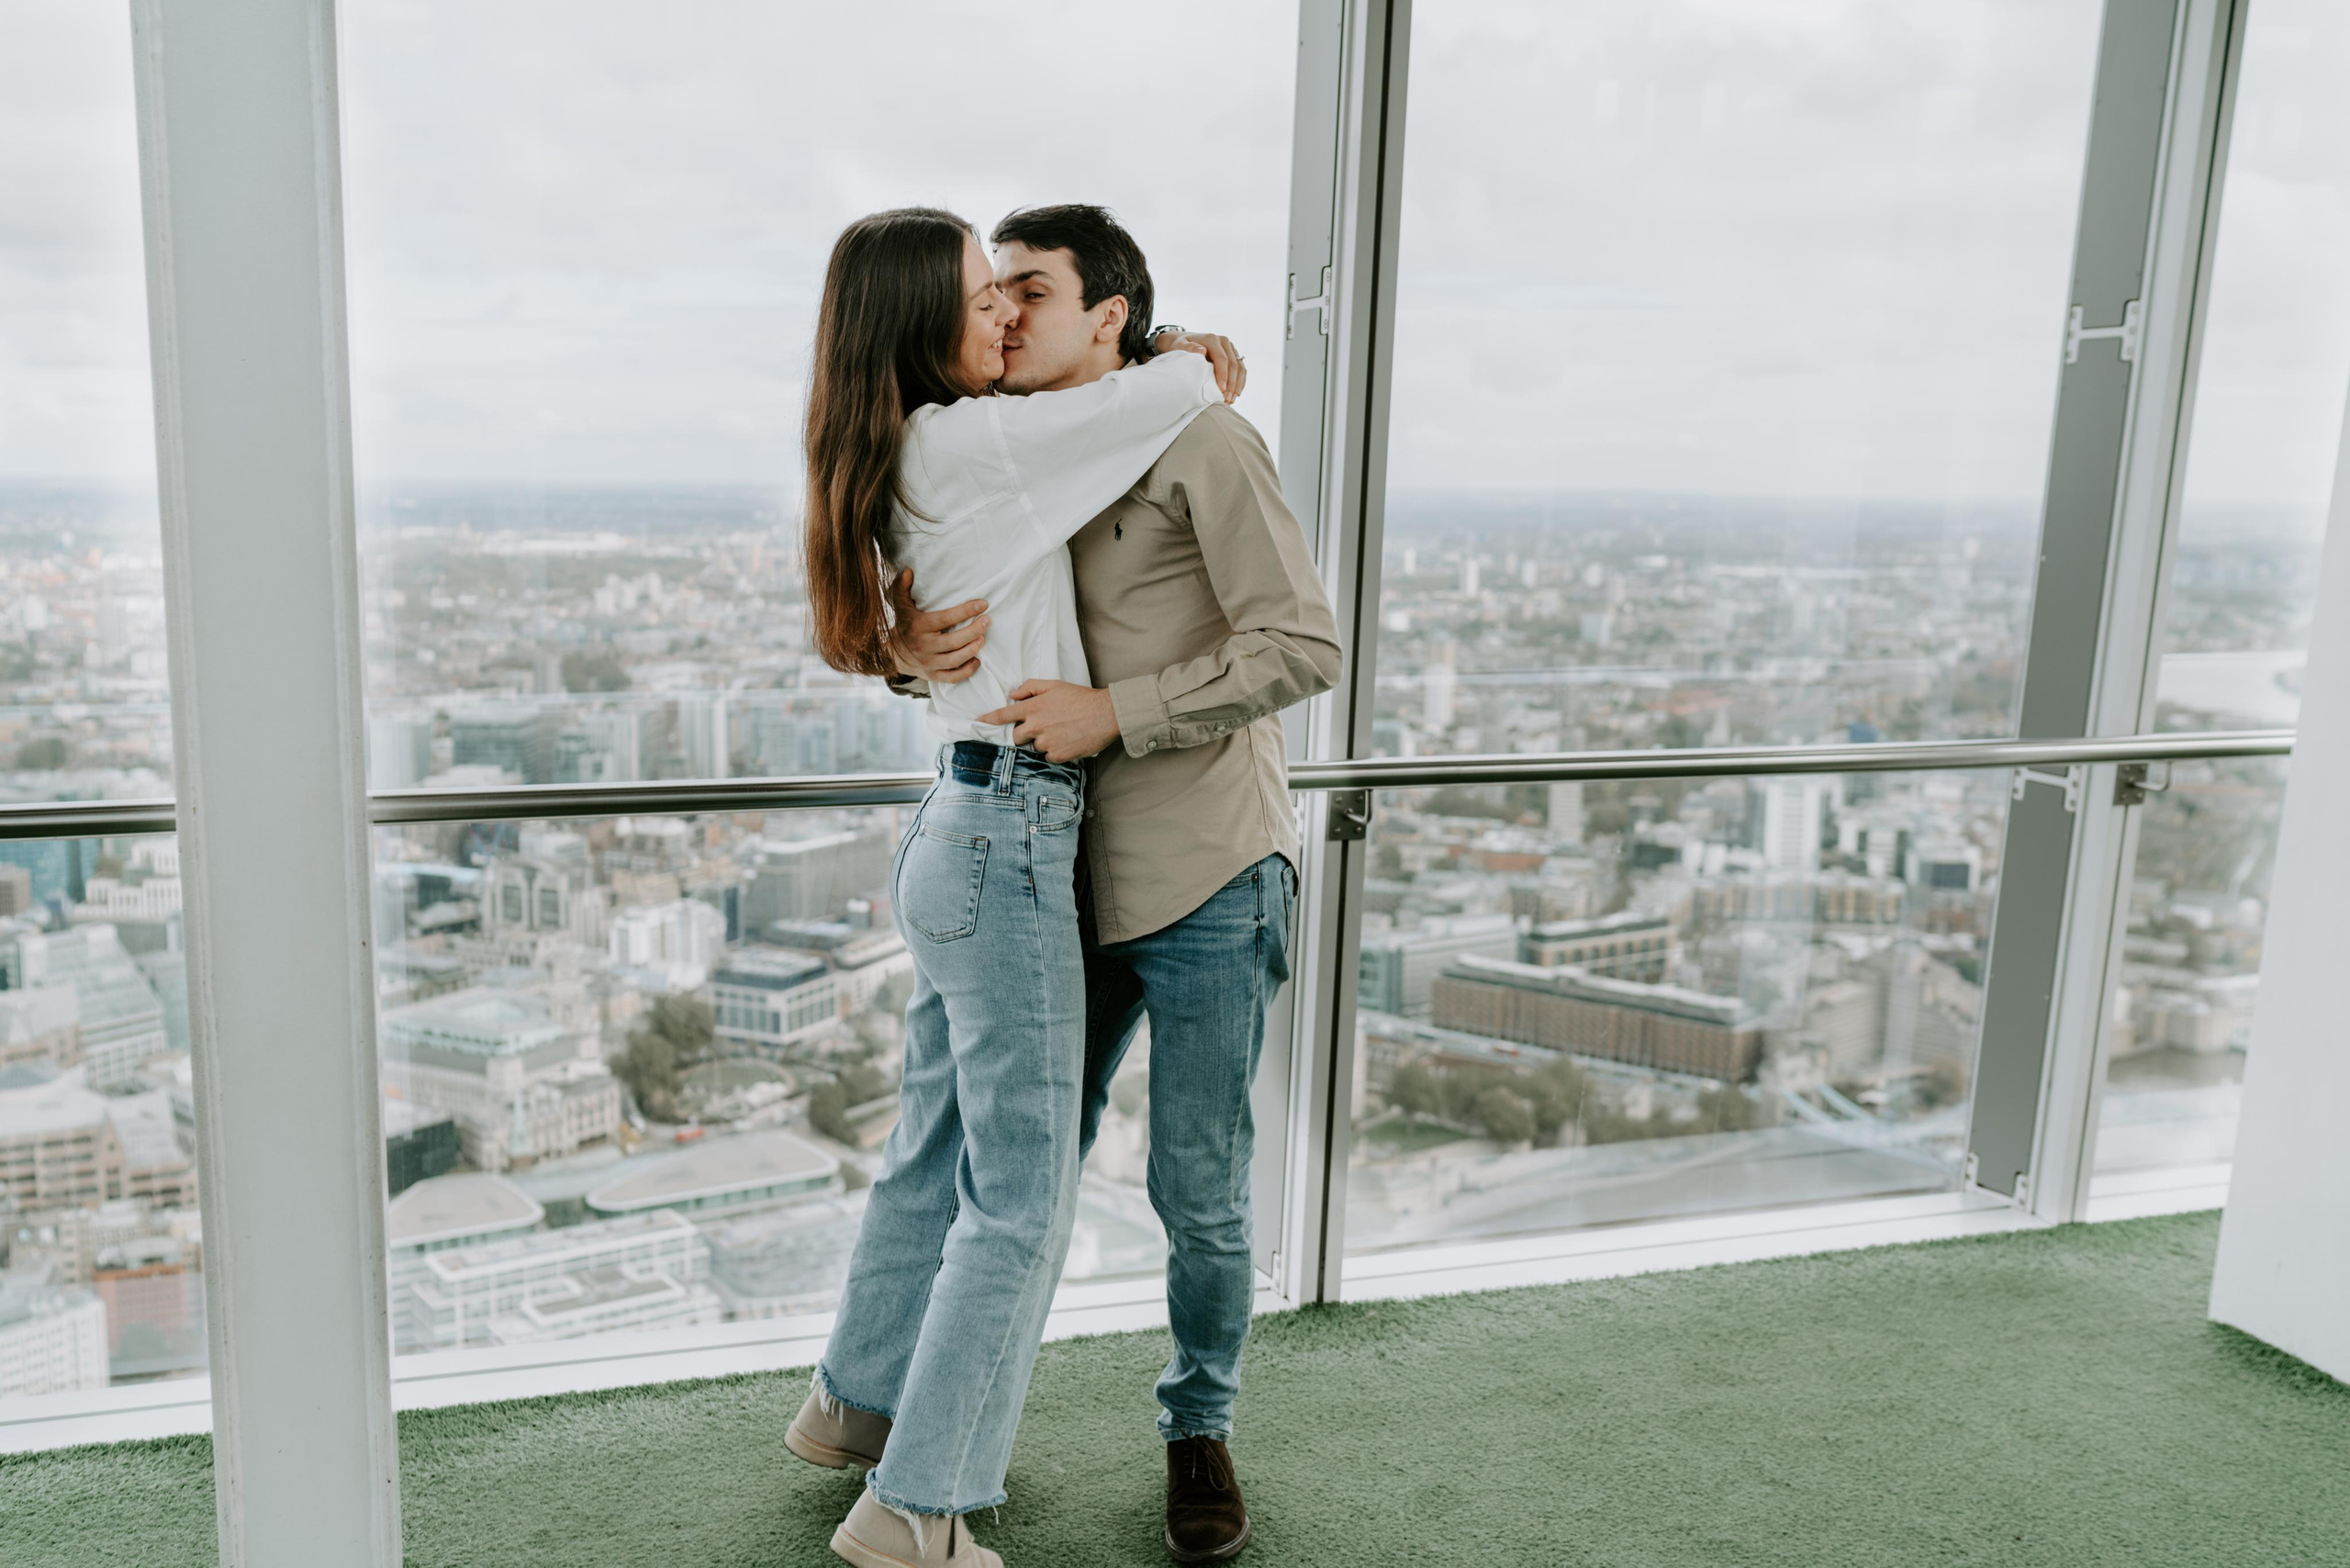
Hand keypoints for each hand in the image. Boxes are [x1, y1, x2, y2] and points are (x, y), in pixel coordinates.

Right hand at [886, 567, 987, 683]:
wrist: (891, 654)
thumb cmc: (903, 625)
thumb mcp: (900, 605)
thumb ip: (903, 587)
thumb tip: (908, 570)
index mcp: (919, 626)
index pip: (945, 618)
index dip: (965, 611)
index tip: (982, 604)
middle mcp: (924, 646)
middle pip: (953, 641)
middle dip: (973, 631)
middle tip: (988, 621)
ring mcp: (928, 663)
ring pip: (955, 660)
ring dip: (972, 650)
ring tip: (983, 639)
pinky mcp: (932, 675)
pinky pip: (952, 677)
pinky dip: (966, 671)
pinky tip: (977, 661)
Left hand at [978, 680, 1120, 762]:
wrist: (1105, 714)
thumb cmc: (1081, 697)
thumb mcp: (1055, 685)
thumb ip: (1031, 687)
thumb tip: (1013, 694)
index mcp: (1033, 707)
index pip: (1003, 715)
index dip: (987, 720)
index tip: (977, 723)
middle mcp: (1036, 726)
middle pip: (1015, 737)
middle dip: (1023, 734)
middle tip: (1042, 726)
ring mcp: (1046, 742)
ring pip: (1034, 747)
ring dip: (1042, 741)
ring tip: (1061, 731)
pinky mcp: (1058, 755)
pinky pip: (1048, 756)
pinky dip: (1055, 751)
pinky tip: (1068, 740)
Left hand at [1152, 330, 1245, 403]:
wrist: (1186, 342)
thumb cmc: (1181, 347)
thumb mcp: (1180, 346)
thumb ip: (1189, 348)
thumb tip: (1203, 351)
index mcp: (1212, 339)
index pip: (1222, 358)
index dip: (1223, 375)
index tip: (1221, 390)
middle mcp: (1224, 342)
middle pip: (1234, 364)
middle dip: (1232, 384)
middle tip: (1227, 400)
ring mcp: (1231, 348)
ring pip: (1240, 367)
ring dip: (1237, 385)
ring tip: (1231, 400)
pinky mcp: (1234, 355)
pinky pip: (1241, 369)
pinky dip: (1240, 382)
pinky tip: (1236, 394)